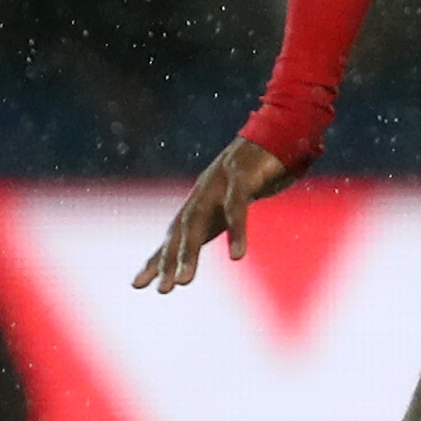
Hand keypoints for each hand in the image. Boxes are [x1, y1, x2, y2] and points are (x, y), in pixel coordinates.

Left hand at [133, 138, 296, 291]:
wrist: (283, 129)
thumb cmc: (262, 167)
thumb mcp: (241, 197)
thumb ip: (229, 218)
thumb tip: (230, 245)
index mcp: (203, 200)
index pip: (175, 234)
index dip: (156, 259)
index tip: (137, 285)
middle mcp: (205, 191)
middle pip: (182, 230)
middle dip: (170, 260)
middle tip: (164, 291)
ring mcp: (221, 181)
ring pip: (198, 221)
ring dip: (189, 252)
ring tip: (185, 281)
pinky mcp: (244, 175)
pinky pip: (236, 207)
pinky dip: (236, 232)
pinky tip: (237, 257)